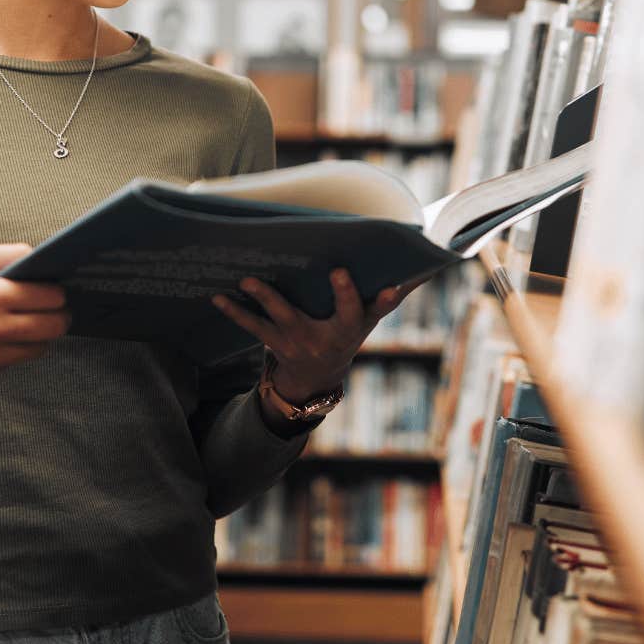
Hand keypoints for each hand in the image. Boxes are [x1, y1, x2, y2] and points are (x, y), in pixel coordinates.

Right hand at [0, 243, 68, 423]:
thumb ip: (3, 253)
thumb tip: (38, 255)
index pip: (49, 296)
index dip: (56, 290)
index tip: (53, 288)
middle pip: (54, 326)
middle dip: (60, 314)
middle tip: (54, 307)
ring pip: (41, 347)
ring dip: (42, 334)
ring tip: (29, 320)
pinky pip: (17, 360)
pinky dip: (17, 348)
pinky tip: (0, 336)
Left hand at [211, 269, 417, 401]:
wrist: (314, 379)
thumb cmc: (345, 334)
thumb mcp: (369, 319)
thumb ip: (390, 294)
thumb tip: (425, 264)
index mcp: (355, 326)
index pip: (373, 309)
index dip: (383, 297)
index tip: (390, 283)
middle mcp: (331, 335)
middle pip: (340, 314)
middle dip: (342, 294)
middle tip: (339, 271)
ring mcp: (302, 341)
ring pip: (285, 318)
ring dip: (265, 298)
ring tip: (247, 279)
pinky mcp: (275, 342)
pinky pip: (253, 326)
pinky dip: (235, 311)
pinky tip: (218, 296)